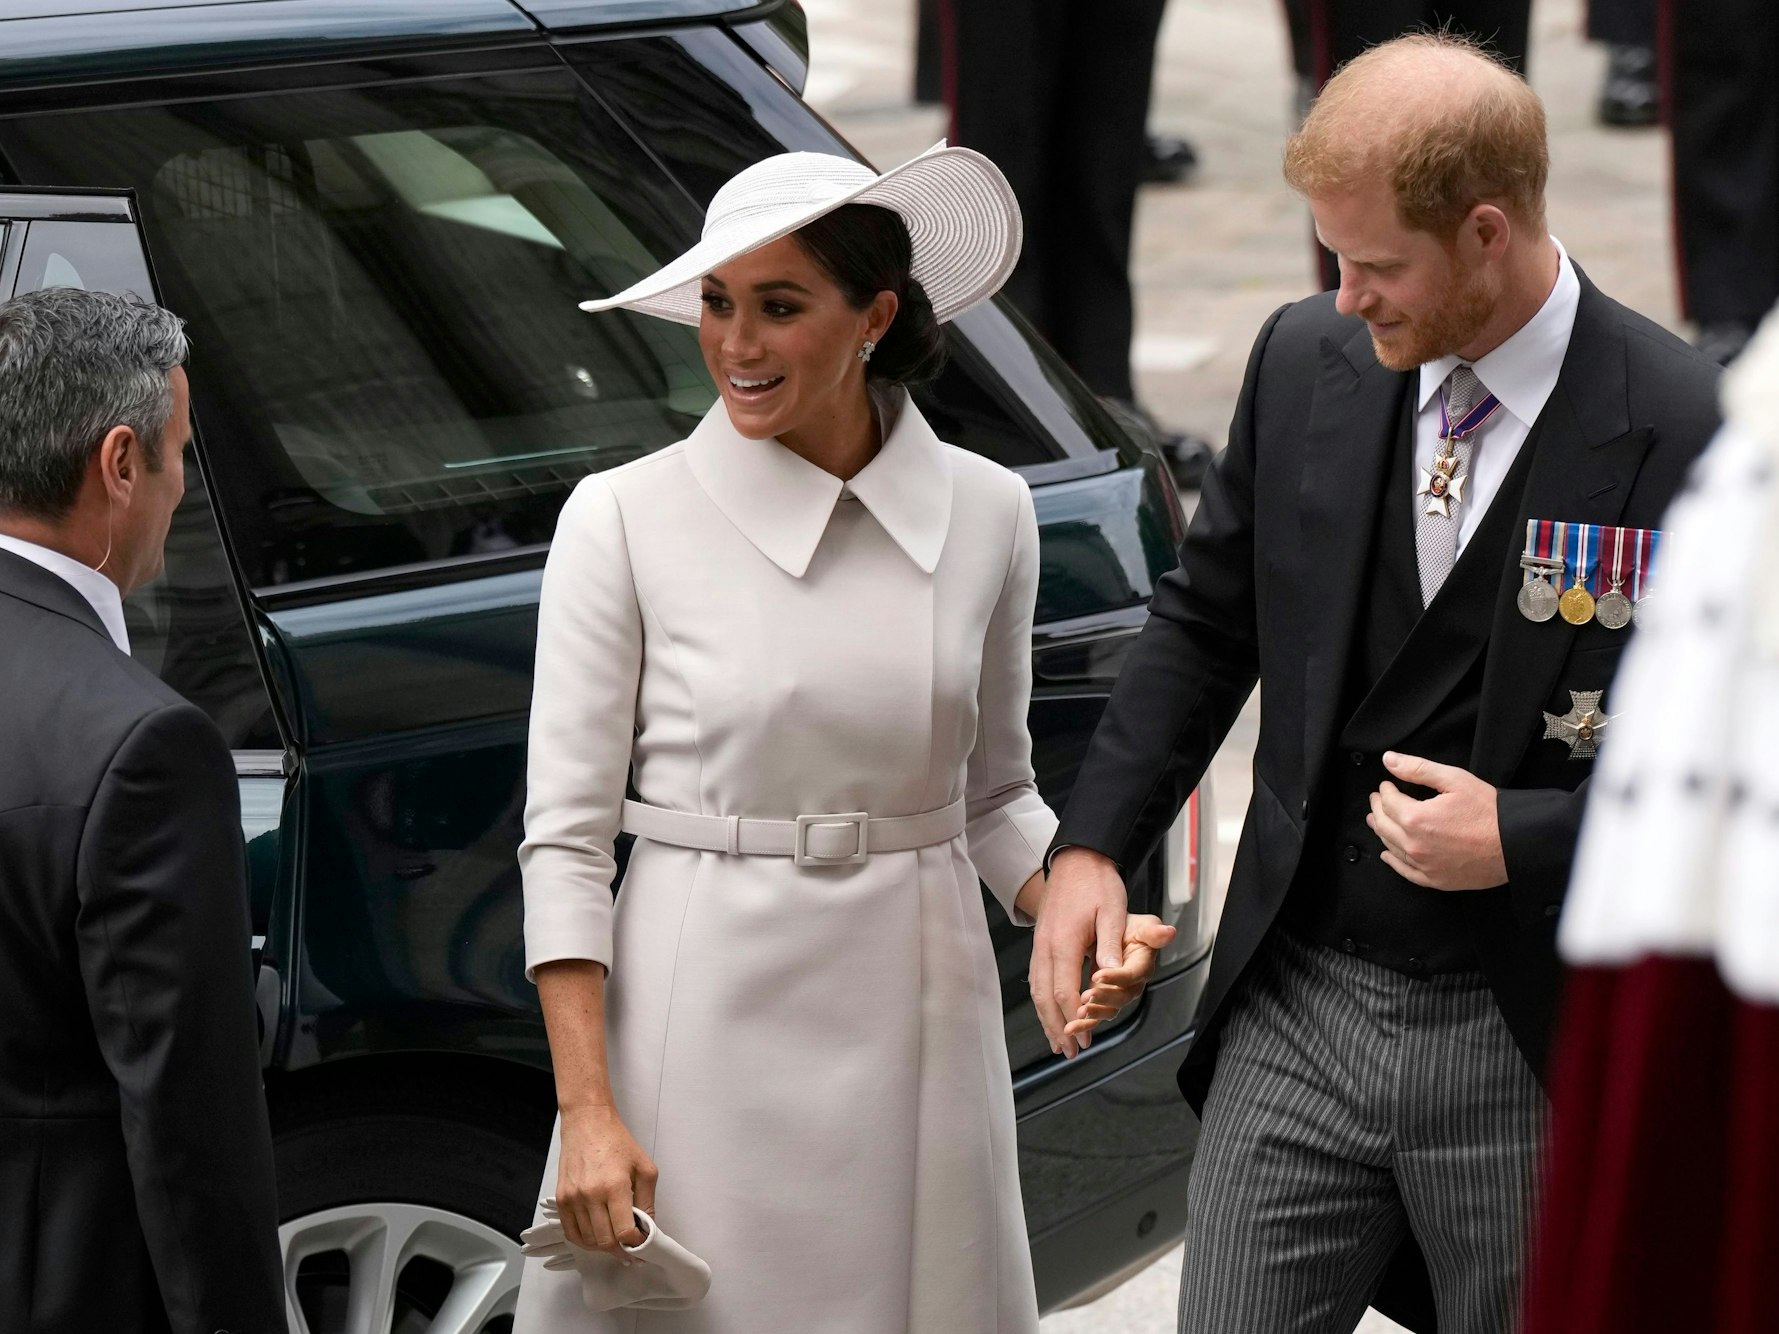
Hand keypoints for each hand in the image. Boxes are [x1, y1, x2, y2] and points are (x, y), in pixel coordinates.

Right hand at [555, 1103, 657, 1255]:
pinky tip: (596, 1237)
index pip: (624, 1232)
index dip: (635, 1245)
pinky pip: (571, 1232)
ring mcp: (573, 1199)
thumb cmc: (617, 1142)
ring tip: (615, 1242)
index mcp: (615, 1186)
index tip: (641, 1246)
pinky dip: (584, 1241)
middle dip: (620, 1250)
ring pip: (587, 1240)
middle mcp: (590, 1195)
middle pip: (605, 1241)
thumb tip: (647, 1227)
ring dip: (603, 1247)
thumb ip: (648, 1201)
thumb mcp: (644, 1167)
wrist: (587, 1123)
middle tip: (630, 1250)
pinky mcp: (561, 1199)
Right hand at [1030, 848, 1127, 1059]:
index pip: (1065, 991)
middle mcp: (1045, 946)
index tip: (1085, 1040)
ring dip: (1046, 1018)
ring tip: (1056, 1042)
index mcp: (1063, 941)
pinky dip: (1042, 1001)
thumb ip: (1110, 944)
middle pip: (1045, 997)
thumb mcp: (1112, 910)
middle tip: (1069, 1052)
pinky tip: (1048, 1012)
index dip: (1075, 1018)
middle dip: (1056, 1027)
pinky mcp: (1041, 942)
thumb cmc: (1096, 882)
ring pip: (1037, 990)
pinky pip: (1037, 979)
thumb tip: (1112, 976)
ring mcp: (1039, 945)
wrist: (1076, 858)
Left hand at [1064, 913, 1175, 1039]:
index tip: (1098, 975)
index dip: (1116, 977)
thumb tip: (1168, 932)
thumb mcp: (1141, 924)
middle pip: (1121, 997)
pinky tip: (1071, 1026)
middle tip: (1085, 998)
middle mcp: (1133, 983)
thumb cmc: (1129, 926)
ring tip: (1078, 1015)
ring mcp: (1119, 994)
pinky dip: (1084, 1023)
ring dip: (1093, 1015)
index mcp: (1142, 964)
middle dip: (1103, 999)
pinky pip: (1097, 1015)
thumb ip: (1152, 931)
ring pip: (1109, 1010)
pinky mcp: (1105, 1000)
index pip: (1131, 974)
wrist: (1115, 933)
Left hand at [1366, 751, 1507, 889]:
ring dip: (1382, 832)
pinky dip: (1393, 862)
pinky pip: (1406, 872)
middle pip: (1384, 825)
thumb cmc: (1489, 811)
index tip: (1386, 785)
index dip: (1385, 790)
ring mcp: (1424, 866)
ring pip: (1391, 847)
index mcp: (1416, 819)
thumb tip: (1389, 760)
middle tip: (1377, 800)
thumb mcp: (1454, 780)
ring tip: (1377, 821)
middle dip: (1378, 809)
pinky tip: (1388, 854)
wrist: (1517, 844)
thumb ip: (1417, 769)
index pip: (1388, 802)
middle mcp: (1415, 845)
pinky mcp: (1436, 880)